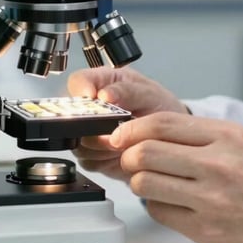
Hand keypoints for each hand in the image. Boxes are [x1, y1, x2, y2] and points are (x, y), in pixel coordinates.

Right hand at [67, 67, 187, 181]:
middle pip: (73, 116)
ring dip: (102, 146)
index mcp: (103, 82)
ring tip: (124, 140)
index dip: (80, 90)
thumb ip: (128, 90)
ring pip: (79, 142)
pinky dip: (104, 160)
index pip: (78, 81)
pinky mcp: (91, 154)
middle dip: (95, 127)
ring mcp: (88, 131)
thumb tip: (105, 93)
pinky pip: (88, 161)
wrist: (168, 139)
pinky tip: (120, 152)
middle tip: (116, 128)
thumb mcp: (149, 93)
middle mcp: (91, 106)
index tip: (93, 100)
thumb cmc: (159, 108)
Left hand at [112, 111, 242, 242]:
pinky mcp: (204, 228)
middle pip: (147, 152)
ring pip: (145, 183)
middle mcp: (217, 164)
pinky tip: (169, 201)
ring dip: (139, 182)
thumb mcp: (241, 142)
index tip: (120, 134)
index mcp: (226, 136)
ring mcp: (210, 198)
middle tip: (129, 159)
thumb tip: (150, 132)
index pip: (162, 123)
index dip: (132, 128)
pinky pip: (159, 211)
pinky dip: (156, 204)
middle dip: (128, 156)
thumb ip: (198, 134)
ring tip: (150, 181)